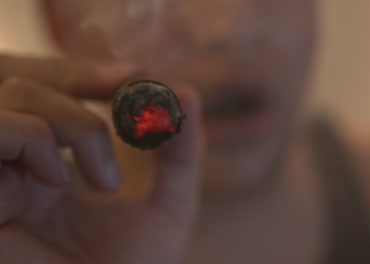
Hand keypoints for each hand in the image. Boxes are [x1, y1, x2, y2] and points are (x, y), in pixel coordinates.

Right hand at [0, 55, 203, 263]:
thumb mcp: (169, 208)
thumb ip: (182, 155)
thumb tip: (187, 92)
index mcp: (57, 170)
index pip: (60, 97)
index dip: (95, 80)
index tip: (139, 82)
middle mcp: (19, 171)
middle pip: (29, 87)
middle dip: (80, 106)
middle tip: (115, 153)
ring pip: (12, 98)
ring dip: (64, 122)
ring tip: (92, 177)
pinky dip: (31, 138)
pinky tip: (56, 180)